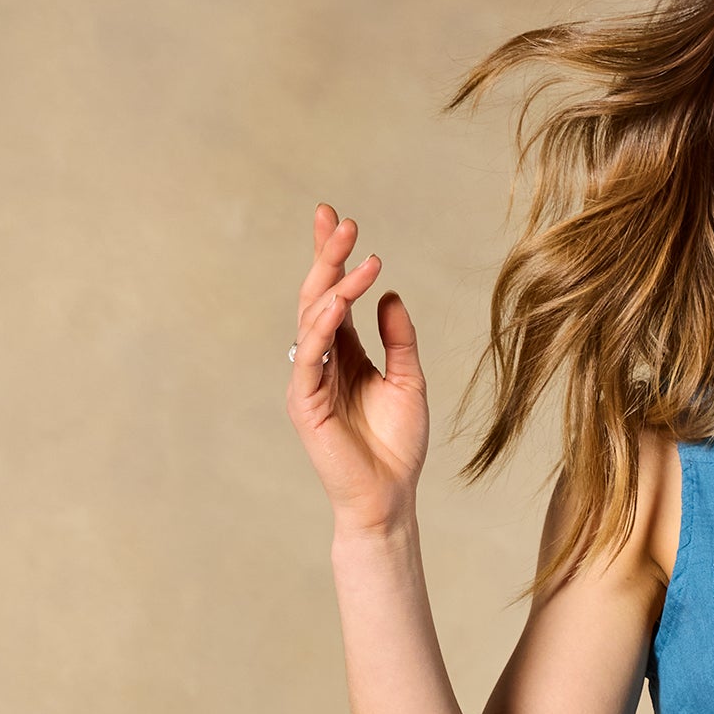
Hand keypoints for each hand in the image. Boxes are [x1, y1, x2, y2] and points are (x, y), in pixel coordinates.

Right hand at [286, 204, 428, 534]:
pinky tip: (338, 301)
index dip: (333, 258)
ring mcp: (308, 378)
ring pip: (311, 318)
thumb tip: (391, 293)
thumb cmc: (397, 444)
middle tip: (341, 220)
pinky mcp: (304, 400)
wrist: (390, 495)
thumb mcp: (408, 380)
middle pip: (317, 296)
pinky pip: (309, 354)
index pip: (333, 295)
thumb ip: (398, 338)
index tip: (337, 218)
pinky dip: (322, 324)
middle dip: (327, 257)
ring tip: (358, 256)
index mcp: (344, 353)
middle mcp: (321, 360)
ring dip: (332, 283)